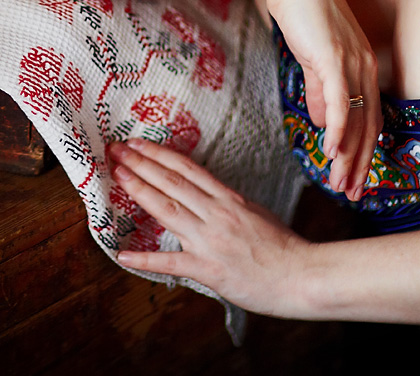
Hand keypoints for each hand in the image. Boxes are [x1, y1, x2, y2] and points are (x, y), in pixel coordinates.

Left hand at [108, 139, 310, 315]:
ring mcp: (211, 240)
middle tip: (117, 150)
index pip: (187, 168)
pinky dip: (145, 258)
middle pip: (173, 182)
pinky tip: (122, 253)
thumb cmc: (283, 246)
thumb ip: (228, 204)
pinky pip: (171, 263)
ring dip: (140, 191)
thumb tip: (206, 195)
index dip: (160, 153)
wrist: (302, 275)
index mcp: (229, 198)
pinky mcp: (209, 269)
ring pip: (169, 209)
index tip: (139, 143)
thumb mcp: (256, 212)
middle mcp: (217, 213)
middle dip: (142, 163)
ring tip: (118, 176)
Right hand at [260, 0, 381, 200]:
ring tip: (341, 184)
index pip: (369, 117)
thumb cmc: (299, 12)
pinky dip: (339, 128)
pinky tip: (332, 151)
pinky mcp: (334, 56)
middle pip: (369, 124)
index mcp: (361, 65)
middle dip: (361, 163)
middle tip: (353, 194)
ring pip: (357, 118)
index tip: (354, 177)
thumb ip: (320, 89)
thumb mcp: (312, 57)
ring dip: (350, 155)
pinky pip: (340, 100)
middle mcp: (364, 65)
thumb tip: (324, 122)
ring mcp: (351, 61)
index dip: (364, 150)